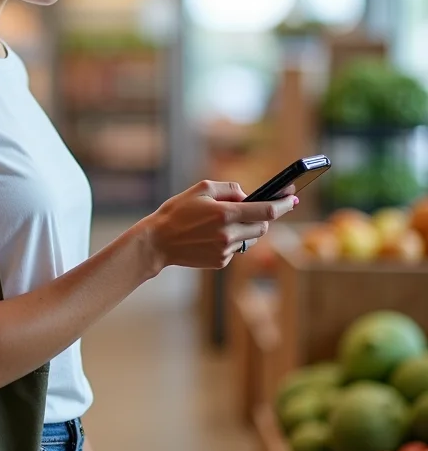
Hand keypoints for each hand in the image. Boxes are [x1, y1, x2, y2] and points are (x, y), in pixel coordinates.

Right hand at [144, 180, 296, 270]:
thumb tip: (247, 196)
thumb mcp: (200, 189)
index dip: (283, 204)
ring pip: (250, 239)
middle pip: (263, 227)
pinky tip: (211, 236)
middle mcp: (229, 234)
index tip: (293, 199)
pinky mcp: (221, 262)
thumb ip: (229, 188)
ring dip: (245, 229)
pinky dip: (231, 241)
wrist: (158, 241)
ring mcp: (226, 250)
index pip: (266, 210)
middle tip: (251, 210)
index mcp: (226, 213)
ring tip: (222, 223)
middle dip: (262, 218)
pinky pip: (236, 249)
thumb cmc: (177, 212)